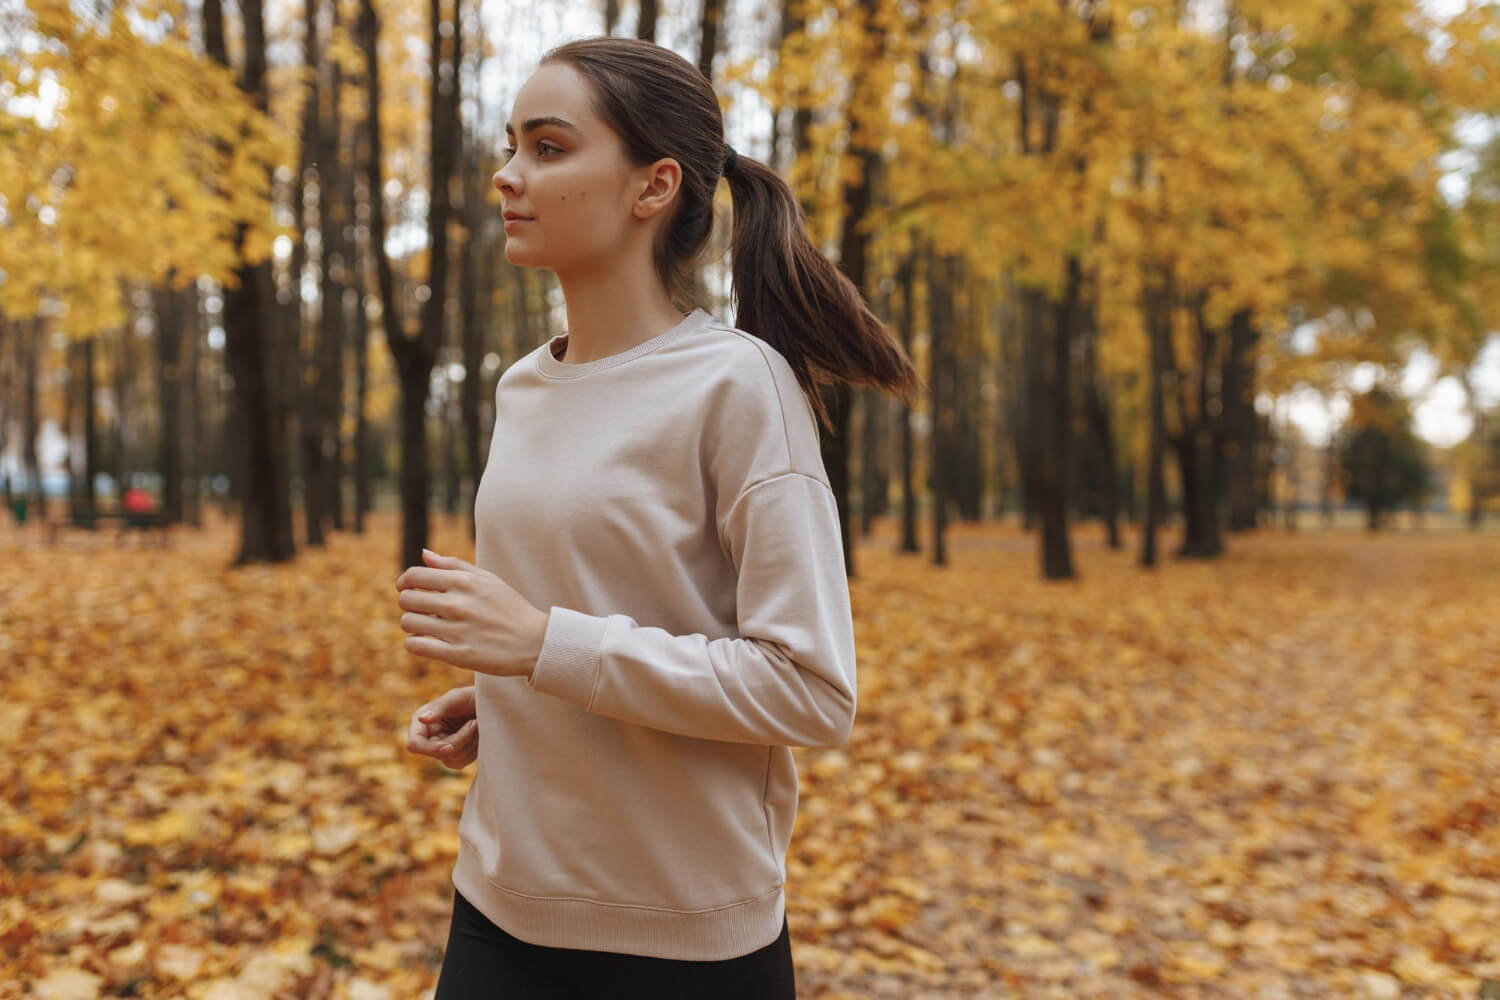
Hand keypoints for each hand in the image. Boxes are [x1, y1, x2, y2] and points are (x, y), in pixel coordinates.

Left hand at [395, 548, 549, 677]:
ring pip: (408, 623)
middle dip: (408, 604)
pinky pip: (416, 646)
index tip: (408, 589)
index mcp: (464, 582)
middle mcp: (458, 603)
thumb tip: (424, 554)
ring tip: (425, 626)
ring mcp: (457, 630)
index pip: (414, 576)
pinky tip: (426, 642)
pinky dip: (414, 643)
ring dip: (412, 625)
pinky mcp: (458, 654)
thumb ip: (454, 565)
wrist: (535, 642)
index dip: (404, 582)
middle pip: (407, 599)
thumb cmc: (509, 608)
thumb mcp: (487, 579)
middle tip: (421, 610)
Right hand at [407, 686, 477, 768]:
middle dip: (460, 740)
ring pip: (452, 759)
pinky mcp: (455, 756)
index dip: (430, 749)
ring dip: (470, 744)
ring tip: (478, 725)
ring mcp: (442, 748)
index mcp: (422, 723)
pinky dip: (473, 750)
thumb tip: (422, 718)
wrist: (490, 705)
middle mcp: (429, 737)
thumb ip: (440, 707)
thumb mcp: (457, 697)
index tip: (450, 746)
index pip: (415, 744)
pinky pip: (461, 762)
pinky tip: (479, 735)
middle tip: (475, 722)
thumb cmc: (472, 697)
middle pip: (438, 753)